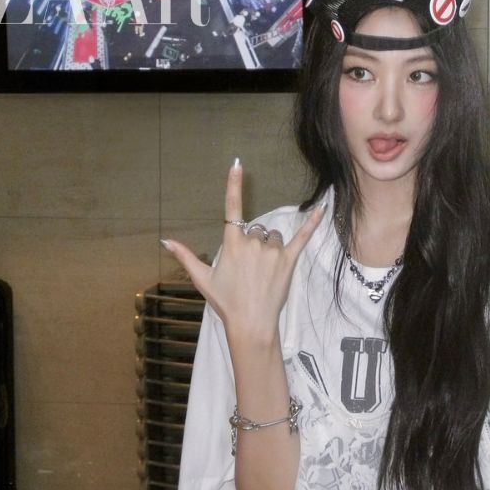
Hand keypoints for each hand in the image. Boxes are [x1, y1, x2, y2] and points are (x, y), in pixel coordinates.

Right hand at [162, 161, 324, 351]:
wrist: (251, 324)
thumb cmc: (226, 303)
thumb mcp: (202, 279)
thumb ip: (186, 257)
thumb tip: (166, 241)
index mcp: (232, 244)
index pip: (232, 208)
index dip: (234, 186)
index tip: (237, 165)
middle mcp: (252, 243)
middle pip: (256, 230)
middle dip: (253, 244)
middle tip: (250, 270)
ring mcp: (272, 251)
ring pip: (274, 236)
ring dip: (271, 247)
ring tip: (265, 271)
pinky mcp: (288, 261)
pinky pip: (302, 237)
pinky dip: (313, 223)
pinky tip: (323, 208)